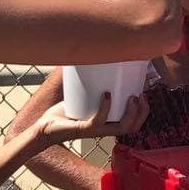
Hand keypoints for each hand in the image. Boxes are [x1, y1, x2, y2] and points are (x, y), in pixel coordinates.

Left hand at [34, 94, 149, 145]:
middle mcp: (104, 130)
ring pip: (122, 128)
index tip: (144, 91)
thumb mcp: (81, 96)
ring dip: (131, 113)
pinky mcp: (82, 129)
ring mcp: (94, 131)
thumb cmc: (64, 113)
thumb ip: (90, 83)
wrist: (44, 128)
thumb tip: (97, 58)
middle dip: (142, 112)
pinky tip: (107, 95)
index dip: (144, 110)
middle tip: (140, 95)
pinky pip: (98, 122)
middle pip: (133, 127)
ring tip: (132, 97)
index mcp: (108, 124)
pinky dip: (105, 108)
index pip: (134, 123)